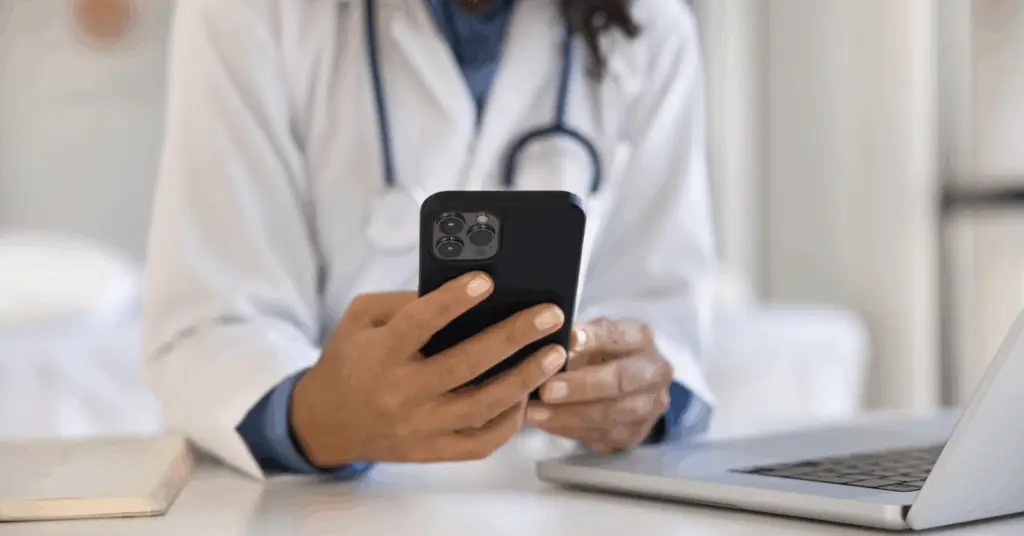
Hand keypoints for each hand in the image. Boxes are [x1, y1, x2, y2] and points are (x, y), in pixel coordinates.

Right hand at [290, 272, 567, 466]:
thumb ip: (403, 302)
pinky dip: (509, 422)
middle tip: (549, 315)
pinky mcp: (431, 452)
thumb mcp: (359, 320)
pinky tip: (526, 395)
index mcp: (379, 354)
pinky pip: (480, 443)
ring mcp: (419, 428)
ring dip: (524, 380)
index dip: (452, 302)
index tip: (486, 281)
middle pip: (465, 365)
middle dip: (513, 337)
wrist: (325, 423)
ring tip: (554, 354)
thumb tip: (459, 292)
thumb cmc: (350, 360)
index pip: (419, 324)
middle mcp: (400, 393)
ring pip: (482, 407)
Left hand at [526, 318, 672, 452]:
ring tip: (535, 413)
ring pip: (611, 414)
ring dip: (569, 415)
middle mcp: (655, 372)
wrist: (623, 383)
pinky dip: (569, 429)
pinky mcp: (636, 433)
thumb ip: (576, 338)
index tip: (567, 339)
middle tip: (546, 390)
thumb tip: (554, 341)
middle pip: (621, 380)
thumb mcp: (590, 336)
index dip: (594, 338)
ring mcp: (649, 406)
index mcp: (642, 338)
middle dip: (581, 386)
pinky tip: (545, 424)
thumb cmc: (598, 353)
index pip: (619, 335)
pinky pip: (602, 435)